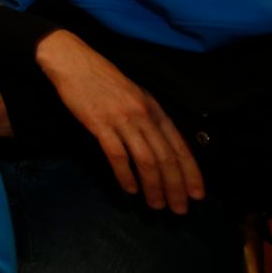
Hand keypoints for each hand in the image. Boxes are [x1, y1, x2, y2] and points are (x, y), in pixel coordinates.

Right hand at [35, 29, 202, 211]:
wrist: (74, 62)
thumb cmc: (104, 81)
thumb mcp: (136, 96)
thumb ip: (149, 120)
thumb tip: (162, 149)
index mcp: (155, 109)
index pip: (180, 146)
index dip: (191, 173)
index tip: (197, 195)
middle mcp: (144, 115)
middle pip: (166, 157)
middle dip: (175, 187)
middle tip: (179, 209)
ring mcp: (122, 119)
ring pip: (146, 160)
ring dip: (153, 186)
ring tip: (156, 205)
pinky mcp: (99, 123)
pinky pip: (117, 155)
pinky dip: (125, 175)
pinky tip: (129, 189)